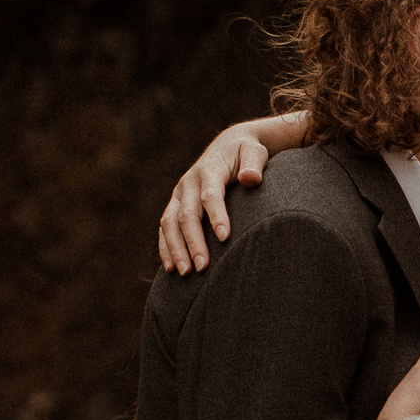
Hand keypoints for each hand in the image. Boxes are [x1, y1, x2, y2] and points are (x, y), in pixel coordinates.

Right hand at [158, 115, 308, 273]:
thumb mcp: (254, 152)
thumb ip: (254, 164)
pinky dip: (166, 247)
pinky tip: (171, 268)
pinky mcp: (175, 205)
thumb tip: (250, 178)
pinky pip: (165, 228)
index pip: (210, 195)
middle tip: (204, 267)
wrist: (226, 146)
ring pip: (169, 223)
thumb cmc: (245, 152)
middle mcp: (189, 183)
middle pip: (187, 214)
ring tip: (185, 273)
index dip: (217, 216)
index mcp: (209, 170)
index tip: (224, 238)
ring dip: (175, 249)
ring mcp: (178, 195)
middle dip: (194, 242)